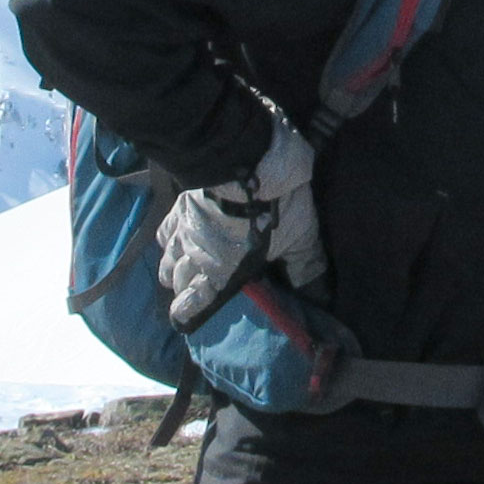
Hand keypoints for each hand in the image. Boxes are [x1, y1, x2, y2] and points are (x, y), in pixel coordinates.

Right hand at [156, 107, 320, 330]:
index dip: (187, 315)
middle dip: (181, 293)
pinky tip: (171, 241)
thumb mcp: (300, 237)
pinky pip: (164, 231)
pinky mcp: (180, 208)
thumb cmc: (276, 207)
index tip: (184, 321)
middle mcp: (194, 257)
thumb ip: (304, 265)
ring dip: (170, 270)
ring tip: (175, 275)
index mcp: (221, 273)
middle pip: (177, 283)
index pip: (194, 303)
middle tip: (187, 296)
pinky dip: (166, 240)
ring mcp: (184, 232)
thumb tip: (320, 295)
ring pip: (167, 260)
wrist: (249, 162)